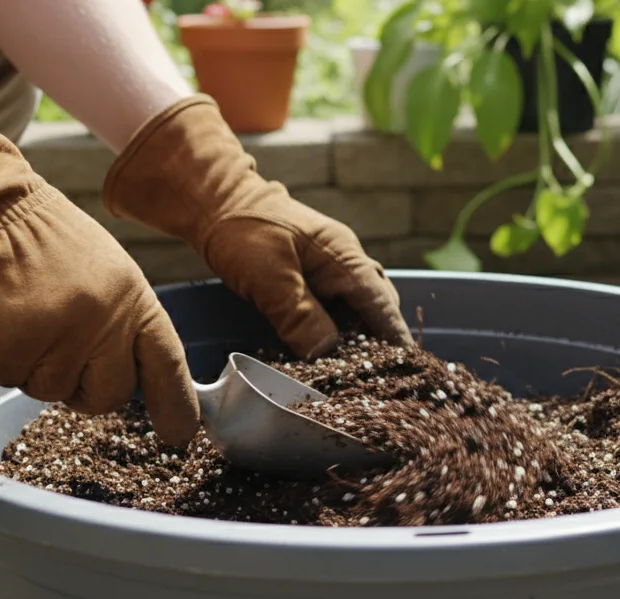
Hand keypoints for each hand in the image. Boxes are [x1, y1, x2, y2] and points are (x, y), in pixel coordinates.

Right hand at [0, 72, 199, 444]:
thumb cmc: (41, 237)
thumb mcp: (105, 270)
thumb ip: (123, 320)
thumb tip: (132, 371)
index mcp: (133, 300)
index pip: (166, 363)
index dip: (175, 403)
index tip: (179, 433)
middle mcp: (101, 326)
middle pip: (108, 396)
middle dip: (87, 388)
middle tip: (62, 350)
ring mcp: (54, 343)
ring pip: (51, 391)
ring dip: (34, 366)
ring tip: (23, 314)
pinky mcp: (7, 354)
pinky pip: (6, 378)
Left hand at [102, 96, 413, 358]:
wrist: (214, 200)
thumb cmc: (243, 232)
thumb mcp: (270, 278)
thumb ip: (300, 316)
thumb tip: (326, 353)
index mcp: (345, 259)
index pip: (382, 306)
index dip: (395, 339)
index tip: (406, 369)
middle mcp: (345, 262)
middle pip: (377, 308)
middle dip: (380, 341)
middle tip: (375, 377)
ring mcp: (329, 267)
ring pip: (356, 308)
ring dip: (356, 337)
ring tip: (350, 370)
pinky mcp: (310, 276)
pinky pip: (334, 306)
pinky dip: (334, 329)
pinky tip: (322, 350)